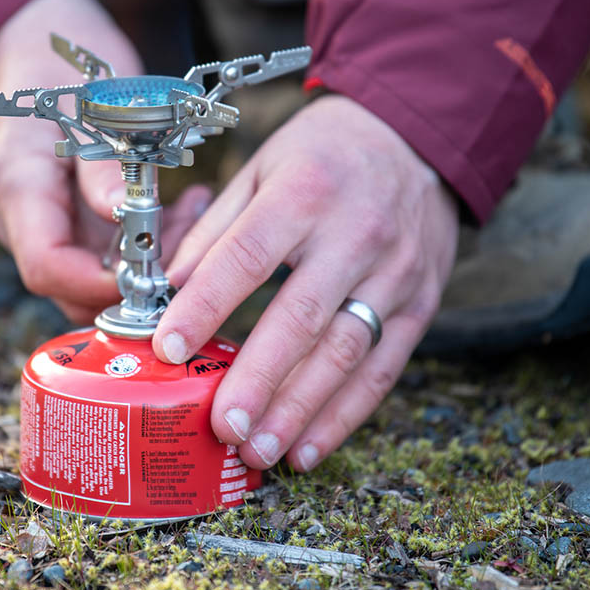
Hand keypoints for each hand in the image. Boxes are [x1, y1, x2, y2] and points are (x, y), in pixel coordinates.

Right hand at [0, 0, 209, 323]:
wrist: (32, 41)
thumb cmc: (60, 64)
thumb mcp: (92, 104)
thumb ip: (105, 167)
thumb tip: (127, 220)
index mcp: (18, 186)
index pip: (46, 266)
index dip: (99, 284)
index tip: (151, 275)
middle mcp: (20, 216)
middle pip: (69, 285)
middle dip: (130, 280)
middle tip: (187, 245)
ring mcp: (41, 221)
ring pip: (92, 275)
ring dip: (147, 260)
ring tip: (193, 213)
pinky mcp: (63, 218)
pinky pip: (102, 251)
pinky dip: (145, 240)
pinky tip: (184, 207)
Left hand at [152, 94, 458, 470]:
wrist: (415, 139)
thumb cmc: (322, 157)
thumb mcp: (260, 169)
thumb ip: (215, 230)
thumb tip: (168, 288)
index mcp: (303, 193)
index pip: (248, 256)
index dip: (206, 304)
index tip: (168, 347)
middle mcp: (355, 234)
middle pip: (302, 316)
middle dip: (259, 378)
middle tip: (220, 426)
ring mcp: (395, 273)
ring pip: (345, 352)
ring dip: (300, 410)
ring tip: (257, 450)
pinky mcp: (421, 303)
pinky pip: (383, 368)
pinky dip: (345, 415)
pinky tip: (308, 448)